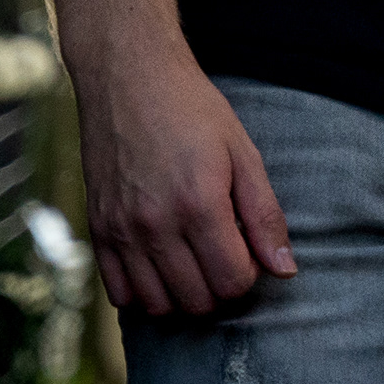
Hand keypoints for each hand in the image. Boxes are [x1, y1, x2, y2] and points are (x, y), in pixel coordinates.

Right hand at [74, 45, 294, 315]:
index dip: (250, 274)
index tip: (248, 249)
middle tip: (224, 255)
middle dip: (220, 288)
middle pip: (197, 301)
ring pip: (157, 305)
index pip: (232, 282)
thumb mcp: (244, 153)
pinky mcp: (98, 229)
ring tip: (194, 262)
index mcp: (200, 205)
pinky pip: (119, 293)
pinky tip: (161, 264)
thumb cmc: (194, 111)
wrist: (129, 78)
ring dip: (183, 295)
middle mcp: (156, 225)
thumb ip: (265, 215)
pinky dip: (144, 292)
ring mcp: (121, 231)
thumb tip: (285, 270)